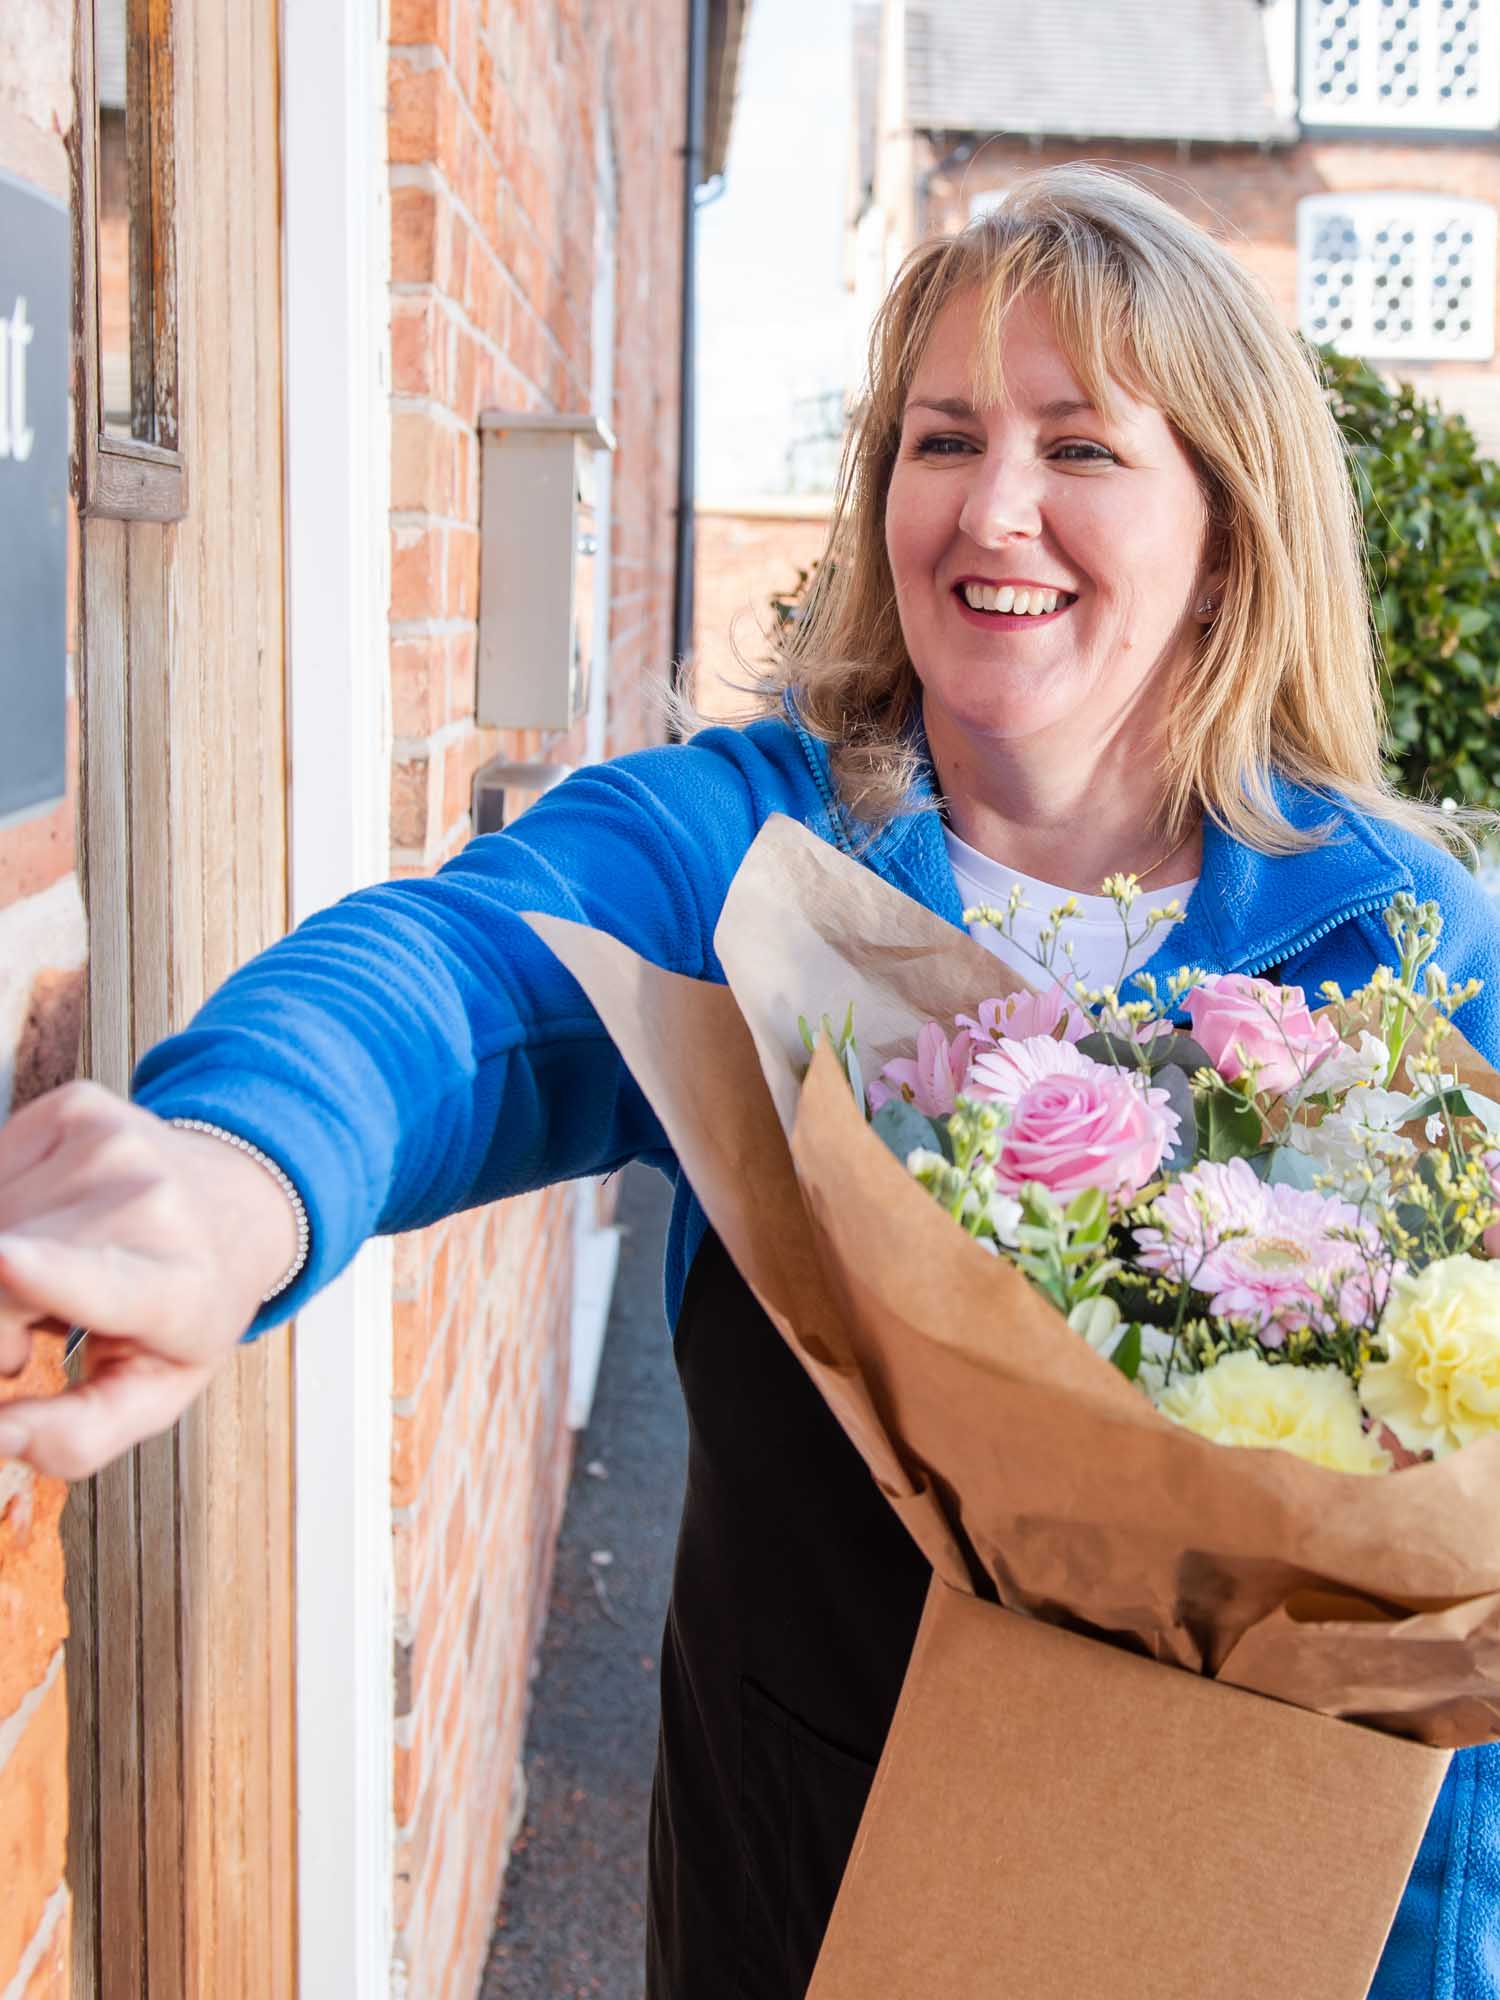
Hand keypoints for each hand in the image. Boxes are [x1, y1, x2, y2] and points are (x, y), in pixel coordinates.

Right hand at [0, 1082, 298, 1478]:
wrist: (241, 1199)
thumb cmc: (192, 1303)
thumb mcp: (160, 1390)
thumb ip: (78, 1434)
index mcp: (172, 1286)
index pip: (96, 1280)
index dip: (38, 1274)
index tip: (5, 1261)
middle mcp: (146, 1202)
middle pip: (1, 1269)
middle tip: (27, 1343)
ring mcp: (109, 1144)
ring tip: (48, 1278)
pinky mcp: (73, 1107)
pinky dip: (3, 1213)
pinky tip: (46, 1228)